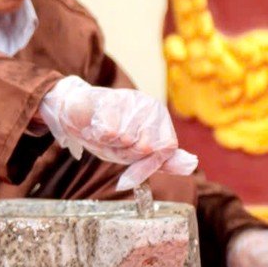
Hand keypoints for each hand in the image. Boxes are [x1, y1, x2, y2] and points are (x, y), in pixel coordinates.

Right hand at [35, 76, 199, 188]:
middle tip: (114, 144)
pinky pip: (109, 134)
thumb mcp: (135, 152)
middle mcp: (150, 107)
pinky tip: (94, 128)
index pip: (167, 148)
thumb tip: (193, 165)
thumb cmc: (107, 134)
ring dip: (110, 145)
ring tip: (103, 135)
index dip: (149, 161)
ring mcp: (131, 102)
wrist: (75, 112)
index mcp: (160, 118)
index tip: (130, 160)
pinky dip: (98, 137)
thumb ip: (162, 160)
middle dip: (126, 154)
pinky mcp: (110, 101)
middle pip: (146, 147)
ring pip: (127, 141)